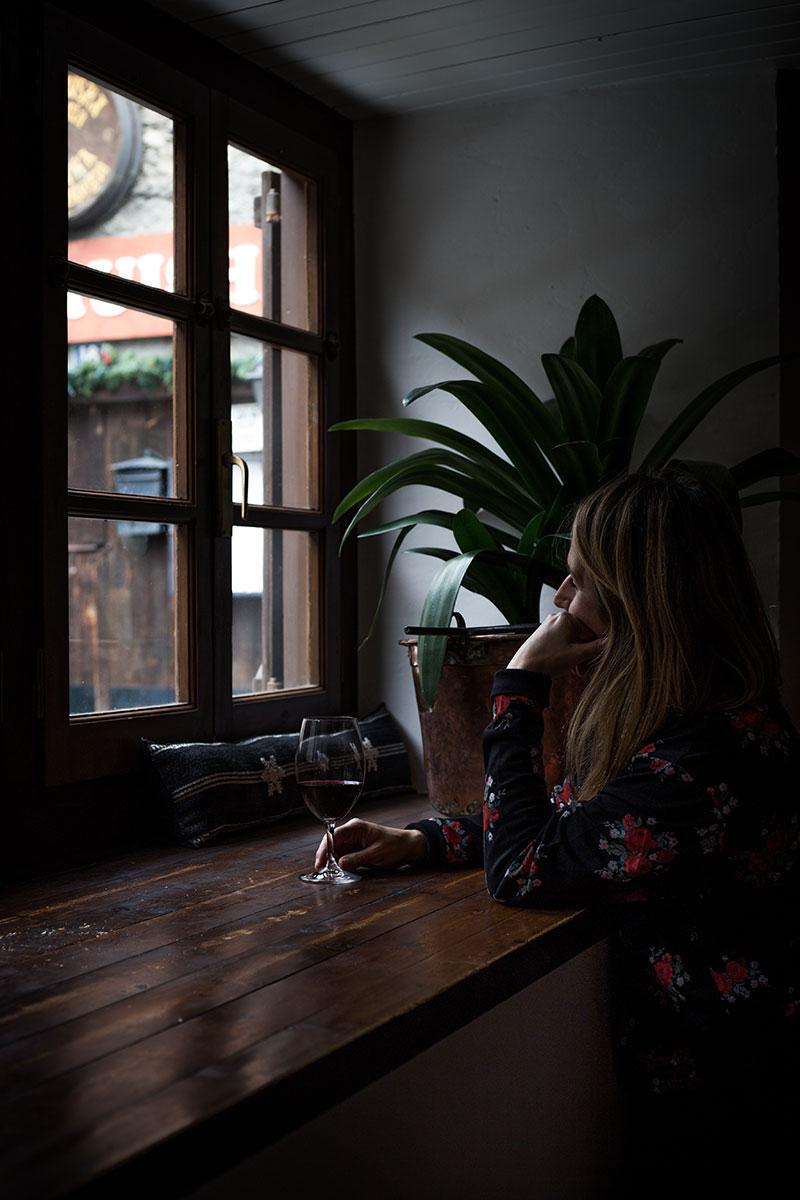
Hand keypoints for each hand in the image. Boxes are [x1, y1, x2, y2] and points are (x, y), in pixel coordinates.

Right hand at [313, 818, 427, 872]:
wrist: (408, 847)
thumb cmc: (395, 846)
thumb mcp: (376, 854)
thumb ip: (357, 858)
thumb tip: (340, 863)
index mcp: (355, 828)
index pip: (333, 836)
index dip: (324, 849)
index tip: (320, 864)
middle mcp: (352, 833)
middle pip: (332, 845)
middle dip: (326, 858)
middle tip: (323, 872)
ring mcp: (353, 841)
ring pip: (336, 852)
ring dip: (333, 863)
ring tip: (331, 874)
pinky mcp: (356, 850)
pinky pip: (343, 857)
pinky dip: (340, 865)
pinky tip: (340, 873)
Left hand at [506, 612, 606, 676]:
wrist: (523, 670)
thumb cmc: (549, 660)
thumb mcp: (577, 655)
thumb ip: (597, 648)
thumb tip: (612, 643)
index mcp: (566, 617)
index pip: (590, 631)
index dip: (594, 648)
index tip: (594, 661)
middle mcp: (556, 618)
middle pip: (580, 636)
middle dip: (584, 653)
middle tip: (584, 669)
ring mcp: (548, 626)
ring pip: (571, 641)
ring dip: (576, 656)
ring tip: (576, 670)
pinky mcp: (543, 635)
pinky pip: (561, 643)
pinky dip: (566, 654)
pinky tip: (567, 666)